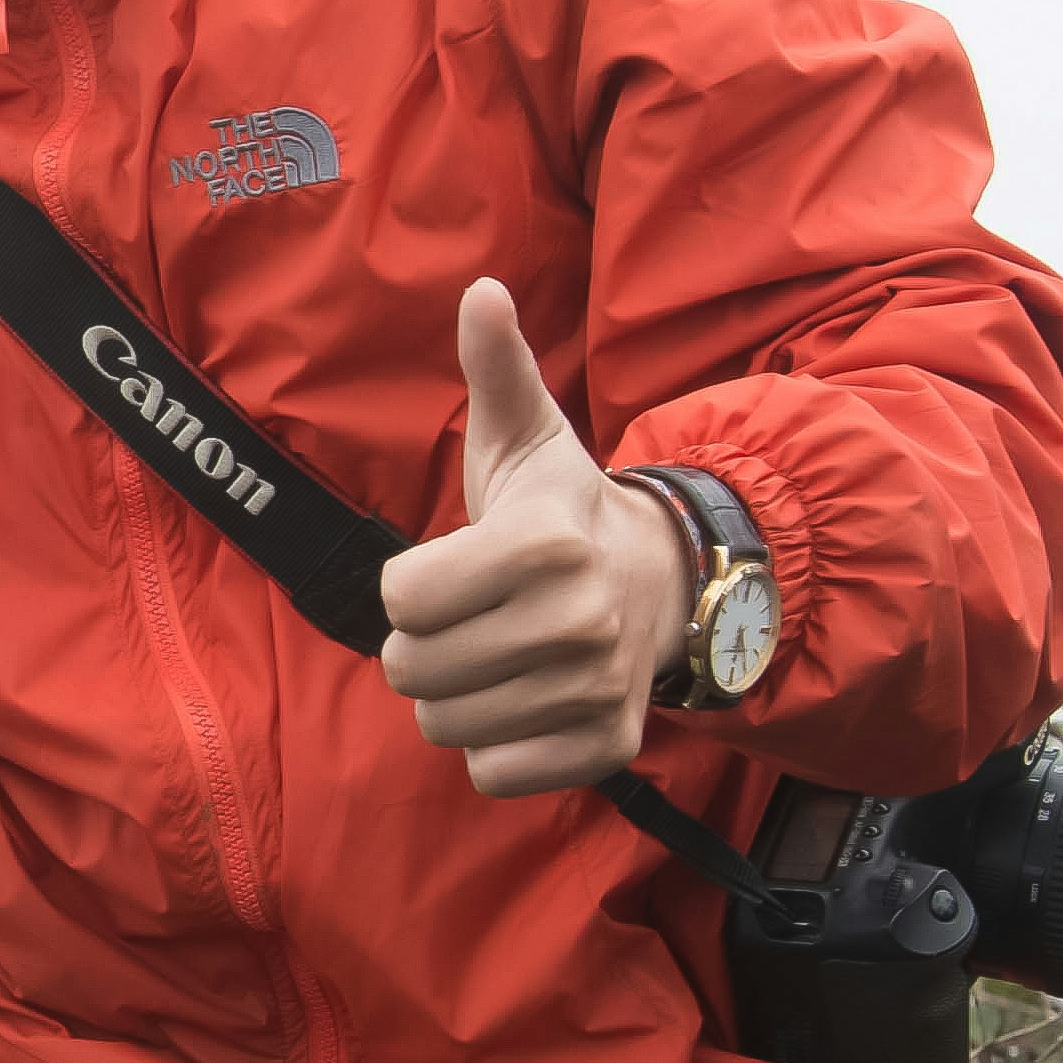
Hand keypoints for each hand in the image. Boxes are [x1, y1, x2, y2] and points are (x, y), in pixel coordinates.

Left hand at [377, 281, 695, 795]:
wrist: (661, 585)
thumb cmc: (563, 510)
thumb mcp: (527, 437)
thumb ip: (496, 367)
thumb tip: (481, 289)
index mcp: (545, 544)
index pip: (401, 602)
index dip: (410, 586)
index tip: (454, 567)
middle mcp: (577, 622)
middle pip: (412, 672)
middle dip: (426, 646)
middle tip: (474, 616)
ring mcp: (595, 690)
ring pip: (444, 727)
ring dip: (457, 696)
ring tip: (501, 654)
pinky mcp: (606, 748)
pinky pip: (491, 773)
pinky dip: (495, 745)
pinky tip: (525, 698)